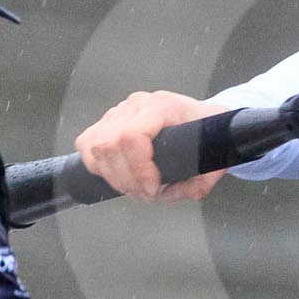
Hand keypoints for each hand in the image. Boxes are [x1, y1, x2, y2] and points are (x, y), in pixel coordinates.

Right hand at [73, 91, 230, 202]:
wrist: (201, 119)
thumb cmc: (206, 134)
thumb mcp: (212, 161)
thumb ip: (195, 184)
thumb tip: (167, 194)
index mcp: (163, 106)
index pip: (132, 136)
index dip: (138, 169)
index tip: (153, 189)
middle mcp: (137, 104)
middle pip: (109, 144)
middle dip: (126, 180)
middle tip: (146, 194)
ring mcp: (120, 111)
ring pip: (96, 146)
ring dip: (112, 177)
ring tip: (134, 188)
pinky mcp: (107, 121)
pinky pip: (87, 143)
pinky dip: (96, 166)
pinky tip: (117, 175)